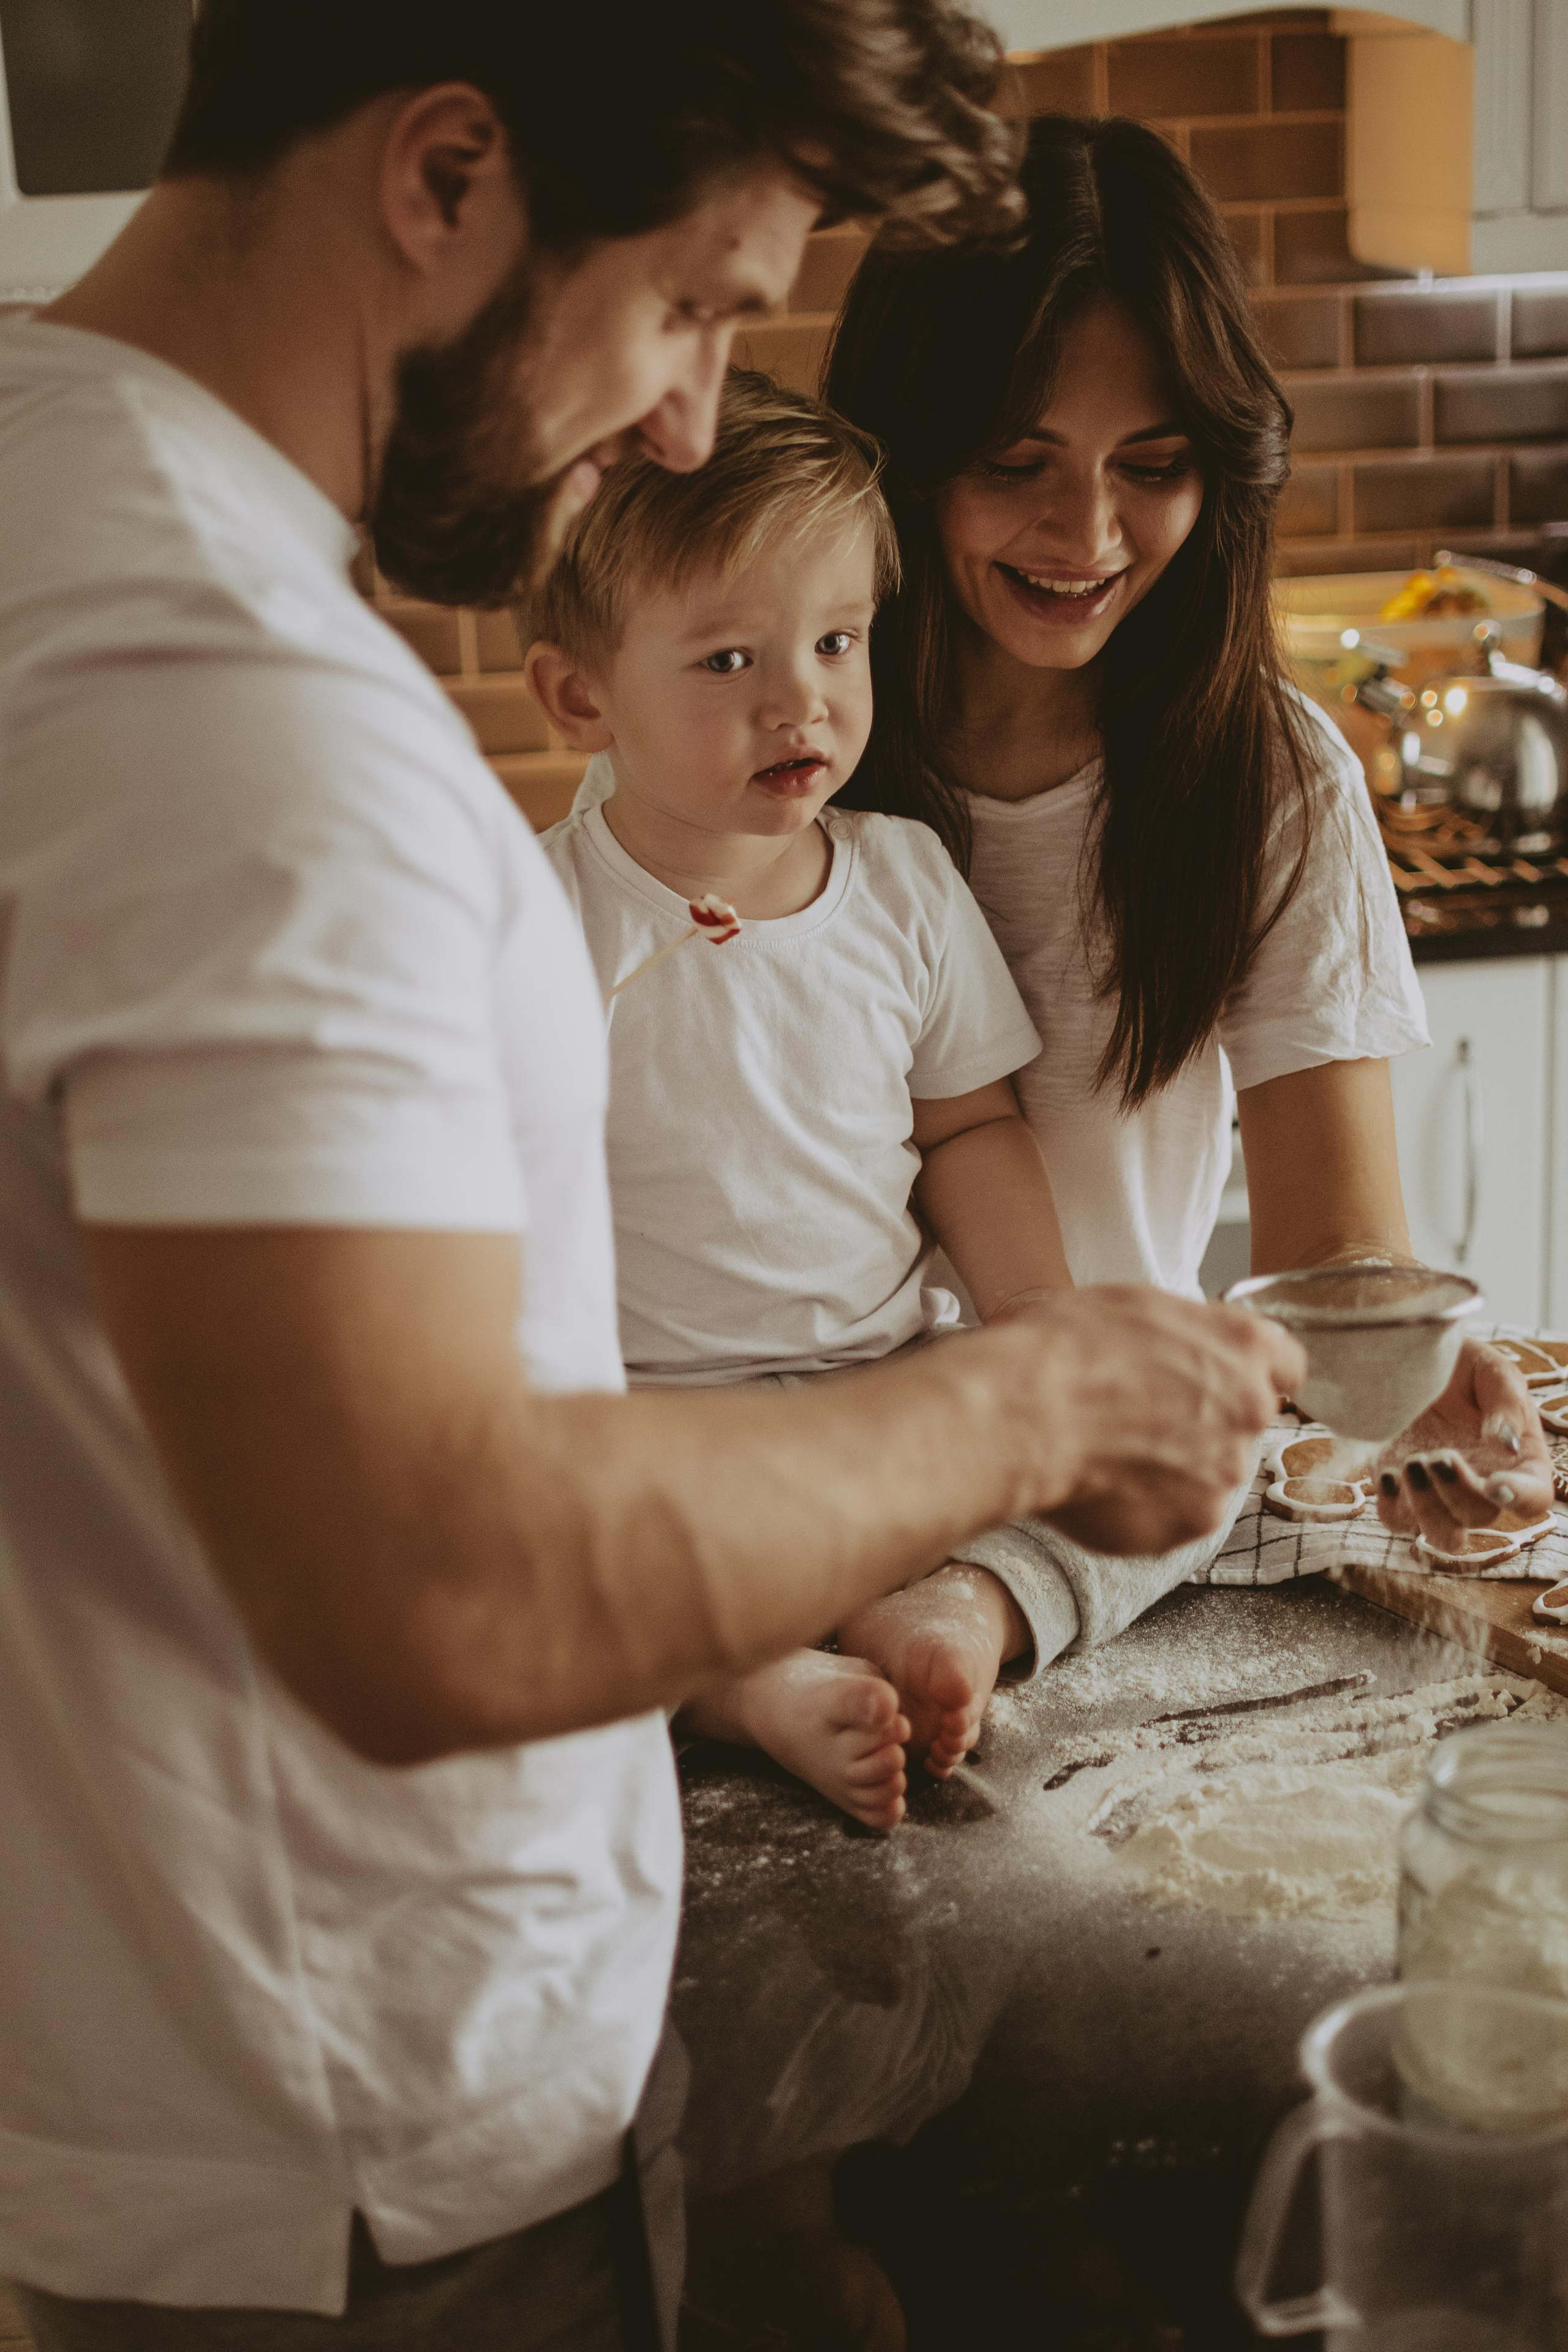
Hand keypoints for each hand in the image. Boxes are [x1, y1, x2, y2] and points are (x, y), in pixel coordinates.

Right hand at [1004, 1287, 1304, 1556]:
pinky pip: (1179, 1517)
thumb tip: (1185, 1352)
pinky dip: (1149, 1508)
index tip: (1219, 1380)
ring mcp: (1227, 1471)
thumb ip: (1186, 1333)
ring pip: (1212, 1473)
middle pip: (1244, 1422)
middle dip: (1204, 1423)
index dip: (1247, 1373)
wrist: (1024, 1412)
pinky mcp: (1195, 1523)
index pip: (1285, 1364)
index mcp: (1242, 1345)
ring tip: (1113, 1456)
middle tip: (1143, 1419)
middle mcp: (1250, 1408)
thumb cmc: (1065, 1348)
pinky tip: (1105, 1485)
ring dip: (1175, 1469)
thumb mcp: (1135, 1306)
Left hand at [1374, 1337, 1553, 1554]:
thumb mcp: (1492, 1371)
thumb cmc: (1461, 1365)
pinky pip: (1397, 1521)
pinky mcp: (1399, 1491)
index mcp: (1518, 1461)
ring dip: (1427, 1508)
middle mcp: (1481, 1486)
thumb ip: (1507, 1404)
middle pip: (1480, 1518)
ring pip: (1442, 1535)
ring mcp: (1439, 1493)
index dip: (1519, 1498)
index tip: (1495, 1482)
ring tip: (1411, 1463)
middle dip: (1459, 1493)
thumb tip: (1507, 1445)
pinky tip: (1388, 1472)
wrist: (1407, 1354)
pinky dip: (1392, 1506)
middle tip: (1440, 1455)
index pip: (1534, 1498)